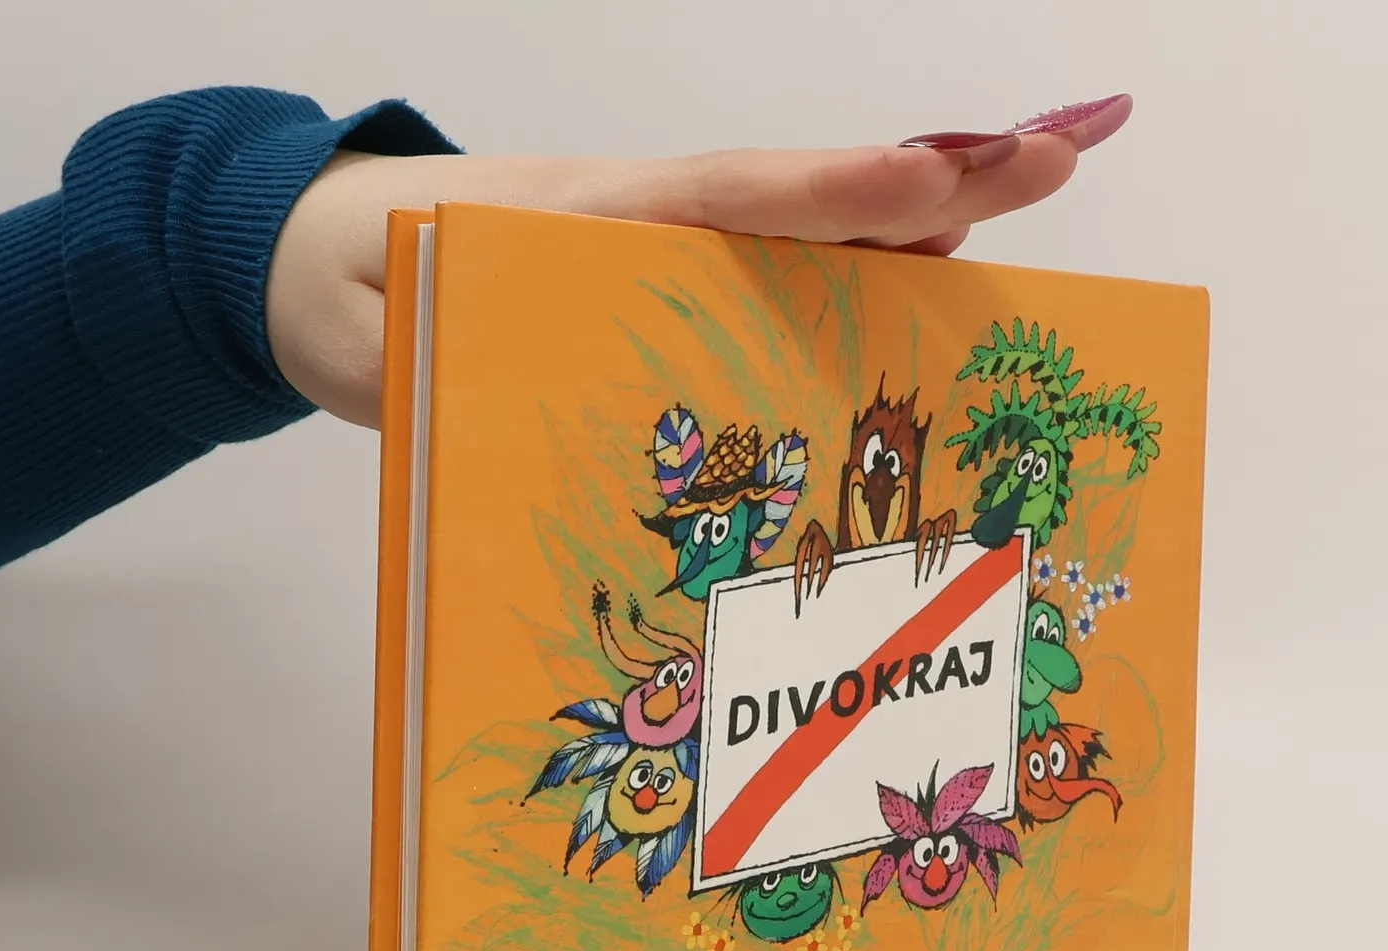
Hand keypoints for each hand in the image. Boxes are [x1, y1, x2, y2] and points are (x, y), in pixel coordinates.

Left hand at [266, 97, 1131, 427]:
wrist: (325, 270)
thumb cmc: (357, 292)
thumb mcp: (382, 324)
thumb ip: (436, 340)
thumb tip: (497, 361)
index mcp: (592, 220)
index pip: (737, 197)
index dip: (844, 194)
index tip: (944, 179)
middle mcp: (654, 230)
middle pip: (812, 207)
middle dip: (934, 188)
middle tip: (1061, 153)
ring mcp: (671, 263)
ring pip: (812, 249)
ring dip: (919, 243)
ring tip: (1032, 227)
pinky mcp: (672, 303)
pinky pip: (780, 296)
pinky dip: (863, 293)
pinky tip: (933, 315)